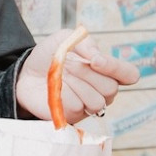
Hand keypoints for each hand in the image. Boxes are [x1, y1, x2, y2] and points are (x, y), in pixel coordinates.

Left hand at [16, 29, 138, 123]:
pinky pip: (77, 107)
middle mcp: (103, 90)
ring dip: (75, 85)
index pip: (129, 74)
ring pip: (96, 101)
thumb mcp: (65, 39)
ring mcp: (89, 105)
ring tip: (61, 76)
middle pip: (111, 88)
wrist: (25, 73)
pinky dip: (63, 95)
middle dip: (85, 73)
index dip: (116, 68)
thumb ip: (85, 43)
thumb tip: (98, 58)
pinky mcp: (74, 116)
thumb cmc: (49, 56)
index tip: (95, 60)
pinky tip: (56, 89)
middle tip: (67, 64)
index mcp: (106, 70)